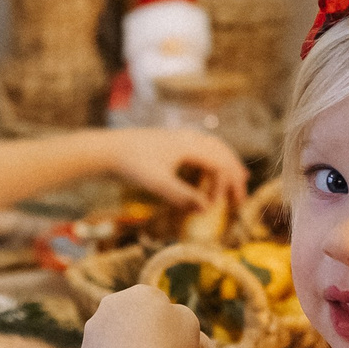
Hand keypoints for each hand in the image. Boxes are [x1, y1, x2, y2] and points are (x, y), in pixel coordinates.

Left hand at [81, 284, 204, 347]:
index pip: (155, 304)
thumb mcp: (189, 323)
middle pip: (130, 314)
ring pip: (113, 333)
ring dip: (122, 343)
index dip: (164, 321)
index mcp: (140, 292)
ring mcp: (95, 325)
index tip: (169, 340)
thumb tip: (168, 313)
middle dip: (138, 327)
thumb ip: (178, 312)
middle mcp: (112, 302)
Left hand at [101, 129, 247, 210]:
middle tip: (242, 196)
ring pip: (214, 148)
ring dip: (228, 164)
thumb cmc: (131, 165)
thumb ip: (182, 197)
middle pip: (222, 152)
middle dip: (234, 174)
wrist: (106, 149)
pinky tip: (211, 172)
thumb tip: (207, 209)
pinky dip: (214, 161)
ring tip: (240, 178)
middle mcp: (189, 137)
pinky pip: (202, 148)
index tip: (218, 207)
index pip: (219, 163)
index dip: (224, 186)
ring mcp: (181, 138)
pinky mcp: (172, 143)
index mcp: (189, 144)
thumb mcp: (157, 183)